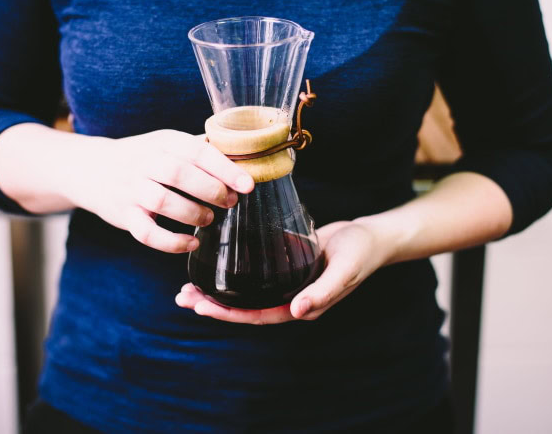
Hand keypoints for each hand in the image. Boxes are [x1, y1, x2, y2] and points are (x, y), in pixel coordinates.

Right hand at [69, 129, 253, 252]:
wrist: (91, 168)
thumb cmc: (142, 158)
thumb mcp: (167, 143)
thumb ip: (198, 149)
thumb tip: (242, 156)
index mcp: (163, 141)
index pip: (197, 151)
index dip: (225, 169)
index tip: (248, 185)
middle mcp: (144, 162)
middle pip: (179, 174)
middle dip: (211, 190)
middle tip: (229, 202)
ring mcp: (131, 189)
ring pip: (162, 202)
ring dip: (192, 213)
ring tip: (209, 218)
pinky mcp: (123, 215)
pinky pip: (146, 233)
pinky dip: (171, 242)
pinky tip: (191, 243)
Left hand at [175, 220, 386, 323]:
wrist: (370, 236)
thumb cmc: (359, 253)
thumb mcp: (345, 270)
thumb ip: (323, 291)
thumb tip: (298, 312)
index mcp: (301, 307)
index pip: (257, 316)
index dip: (228, 313)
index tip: (201, 305)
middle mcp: (289, 300)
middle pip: (244, 307)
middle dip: (213, 304)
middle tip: (182, 297)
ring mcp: (285, 285)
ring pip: (245, 292)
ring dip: (217, 291)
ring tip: (188, 286)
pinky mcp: (283, 267)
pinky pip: (253, 275)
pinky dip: (232, 273)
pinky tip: (213, 263)